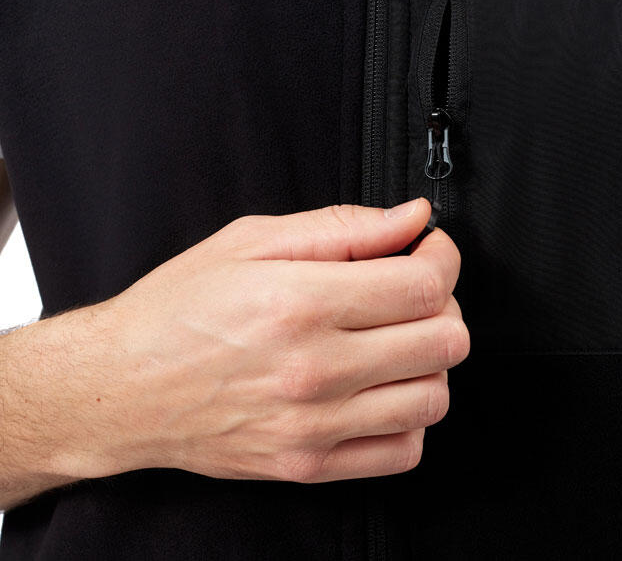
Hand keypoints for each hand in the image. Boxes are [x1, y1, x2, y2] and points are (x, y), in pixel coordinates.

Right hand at [73, 197, 467, 483]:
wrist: (119, 388)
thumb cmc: (177, 311)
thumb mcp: (252, 241)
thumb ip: (344, 226)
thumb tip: (413, 217)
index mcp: (301, 303)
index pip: (424, 286)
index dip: (443, 260)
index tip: (430, 252)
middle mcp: (314, 368)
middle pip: (443, 341)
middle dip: (443, 305)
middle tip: (413, 292)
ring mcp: (314, 424)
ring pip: (434, 397)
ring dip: (432, 363)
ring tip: (399, 341)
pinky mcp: (310, 464)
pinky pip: (403, 450)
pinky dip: (411, 418)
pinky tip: (384, 390)